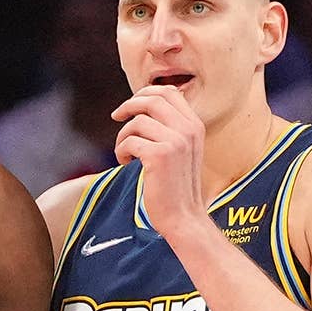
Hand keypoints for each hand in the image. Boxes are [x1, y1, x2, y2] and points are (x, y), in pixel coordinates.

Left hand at [112, 85, 205, 236]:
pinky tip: (126, 163)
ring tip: (125, 153)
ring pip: (136, 122)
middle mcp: (188, 130)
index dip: (145, 93)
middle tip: (116, 116)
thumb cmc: (177, 186)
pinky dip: (121, 151)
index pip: (169, 93)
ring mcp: (176, 142)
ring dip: (122, 136)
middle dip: (128, 105)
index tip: (130, 105)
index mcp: (195, 126)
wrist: (184, 217)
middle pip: (152, 100)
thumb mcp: (182, 151)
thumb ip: (170, 128)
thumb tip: (143, 105)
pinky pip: (129, 141)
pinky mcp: (159, 156)